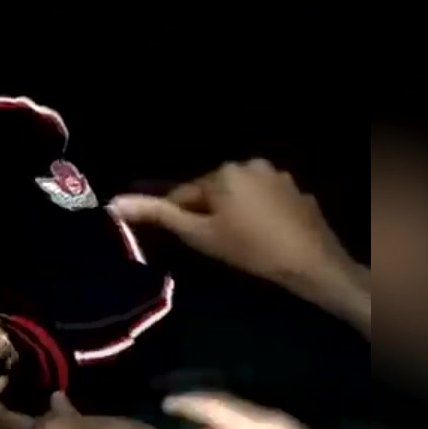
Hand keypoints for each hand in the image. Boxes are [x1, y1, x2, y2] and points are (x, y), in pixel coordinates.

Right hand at [109, 159, 349, 291]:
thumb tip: (115, 202)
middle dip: (211, 214)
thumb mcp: (199, 235)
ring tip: (242, 243)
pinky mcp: (299, 191)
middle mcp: (250, 164)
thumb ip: (158, 215)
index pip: (186, 193)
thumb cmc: (249, 250)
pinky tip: (266, 237)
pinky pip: (267, 201)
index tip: (191, 242)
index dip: (183, 219)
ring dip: (236, 213)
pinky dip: (262, 215)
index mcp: (222, 172)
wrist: (312, 264)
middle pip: (215, 191)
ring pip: (241, 195)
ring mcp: (278, 176)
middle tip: (216, 245)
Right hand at [164, 393, 365, 428]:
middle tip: (162, 382)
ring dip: (206, 392)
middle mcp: (268, 415)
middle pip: (223, 393)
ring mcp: (280, 420)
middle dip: (191, 386)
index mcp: (258, 428)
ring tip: (182, 391)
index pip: (214, 404)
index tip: (161, 401)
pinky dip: (222, 403)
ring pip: (234, 396)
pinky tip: (214, 410)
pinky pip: (244, 406)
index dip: (185, 401)